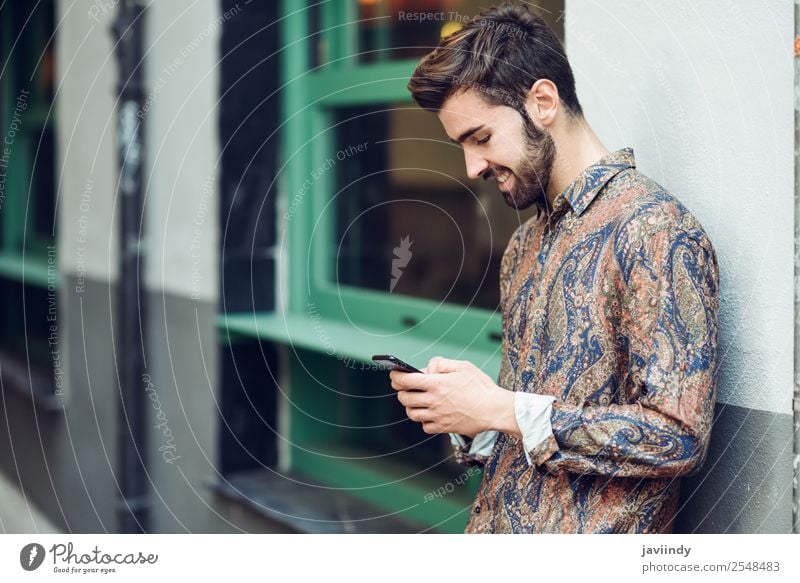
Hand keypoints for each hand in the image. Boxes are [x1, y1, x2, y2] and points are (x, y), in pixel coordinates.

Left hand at [389, 356, 513, 436]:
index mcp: (436, 383)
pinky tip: (430, 413)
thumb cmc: (480, 386)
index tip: (393, 375)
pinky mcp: (443, 428)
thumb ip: (441, 363)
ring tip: (416, 400)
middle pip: (404, 398)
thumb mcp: (462, 366)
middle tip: (405, 387)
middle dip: (401, 391)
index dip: (396, 377)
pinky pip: (425, 426)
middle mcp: (433, 401)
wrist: (495, 410)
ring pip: (412, 413)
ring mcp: (437, 416)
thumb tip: (427, 369)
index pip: (406, 380)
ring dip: (410, 406)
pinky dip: (424, 420)